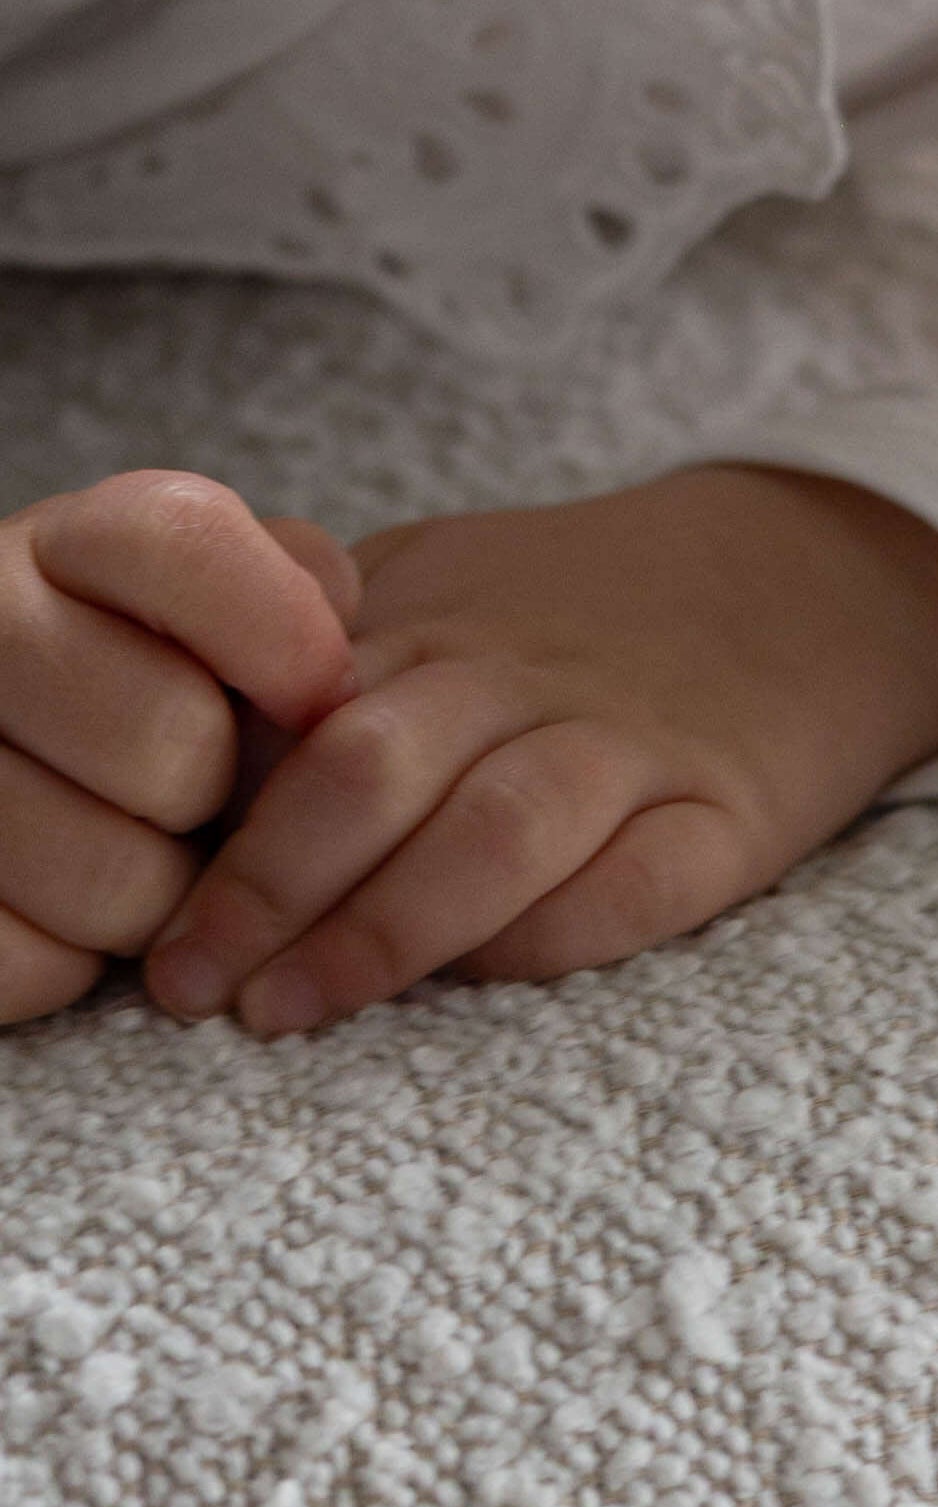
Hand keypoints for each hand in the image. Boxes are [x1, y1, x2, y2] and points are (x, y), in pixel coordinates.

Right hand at [0, 472, 359, 1023]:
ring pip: (110, 877)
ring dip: (157, 897)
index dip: (281, 632)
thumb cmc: (142, 676)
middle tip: (198, 799)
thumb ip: (288, 582)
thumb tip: (335, 626)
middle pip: (170, 737)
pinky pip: (31, 963)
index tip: (322, 698)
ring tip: (133, 858)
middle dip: (216, 792)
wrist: (6, 741)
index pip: (186, 543)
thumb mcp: (215, 597)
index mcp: (63, 543)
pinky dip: (68, 963)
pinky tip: (56, 910)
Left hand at [144, 465, 937, 1037]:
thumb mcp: (446, 576)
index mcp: (441, 617)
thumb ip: (321, 645)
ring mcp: (636, 742)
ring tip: (292, 1010)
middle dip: (266, 890)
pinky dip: (550, 937)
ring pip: (495, 831)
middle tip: (197, 987)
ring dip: (380, 933)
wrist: (820, 572)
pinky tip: (484, 976)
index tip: (155, 919)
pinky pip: (633, 886)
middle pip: (375, 768)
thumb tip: (180, 767)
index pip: (296, 713)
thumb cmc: (591, 606)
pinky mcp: (729, 813)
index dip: (216, 825)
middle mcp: (531, 673)